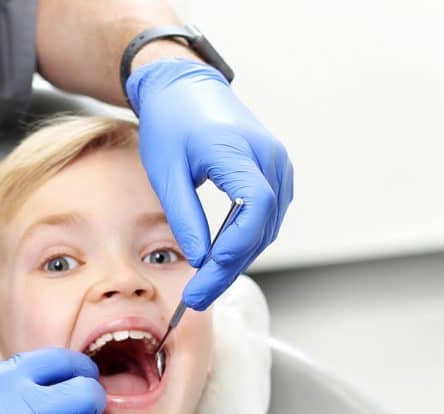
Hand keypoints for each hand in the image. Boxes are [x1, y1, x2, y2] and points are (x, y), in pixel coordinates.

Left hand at [127, 59, 293, 309]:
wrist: (185, 87)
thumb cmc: (171, 121)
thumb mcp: (166, 170)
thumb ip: (185, 215)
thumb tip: (200, 260)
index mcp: (238, 150)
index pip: (253, 208)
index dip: (233, 251)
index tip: (204, 280)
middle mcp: (268, 156)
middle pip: (261, 225)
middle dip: (230, 266)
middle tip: (198, 296)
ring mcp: (277, 164)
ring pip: (267, 226)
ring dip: (239, 257)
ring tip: (205, 283)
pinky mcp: (275, 172)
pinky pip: (267, 216)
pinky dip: (246, 240)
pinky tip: (222, 256)